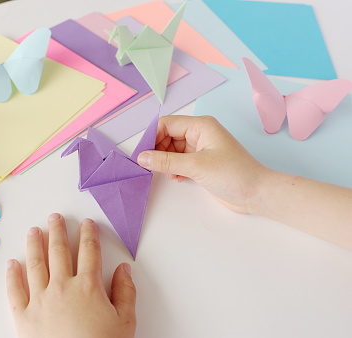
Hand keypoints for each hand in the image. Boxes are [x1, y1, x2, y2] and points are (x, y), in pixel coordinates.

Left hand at [6, 213, 135, 337]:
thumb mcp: (125, 322)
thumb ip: (126, 292)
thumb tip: (124, 269)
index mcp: (88, 286)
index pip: (89, 251)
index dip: (88, 234)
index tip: (86, 224)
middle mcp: (62, 287)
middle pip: (59, 251)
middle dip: (58, 231)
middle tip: (55, 217)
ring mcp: (40, 300)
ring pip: (36, 264)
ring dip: (35, 244)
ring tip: (34, 231)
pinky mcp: (24, 317)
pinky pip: (15, 291)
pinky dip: (12, 276)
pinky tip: (12, 264)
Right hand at [137, 115, 270, 213]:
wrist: (257, 194)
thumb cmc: (234, 174)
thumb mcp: (196, 166)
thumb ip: (166, 161)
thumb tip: (142, 158)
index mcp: (201, 126)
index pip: (167, 124)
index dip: (152, 137)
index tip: (142, 154)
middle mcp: (200, 134)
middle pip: (167, 136)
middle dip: (157, 150)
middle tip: (150, 166)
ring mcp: (201, 149)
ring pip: (172, 150)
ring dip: (165, 161)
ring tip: (166, 173)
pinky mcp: (202, 163)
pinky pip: (179, 161)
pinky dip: (174, 168)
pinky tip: (177, 178)